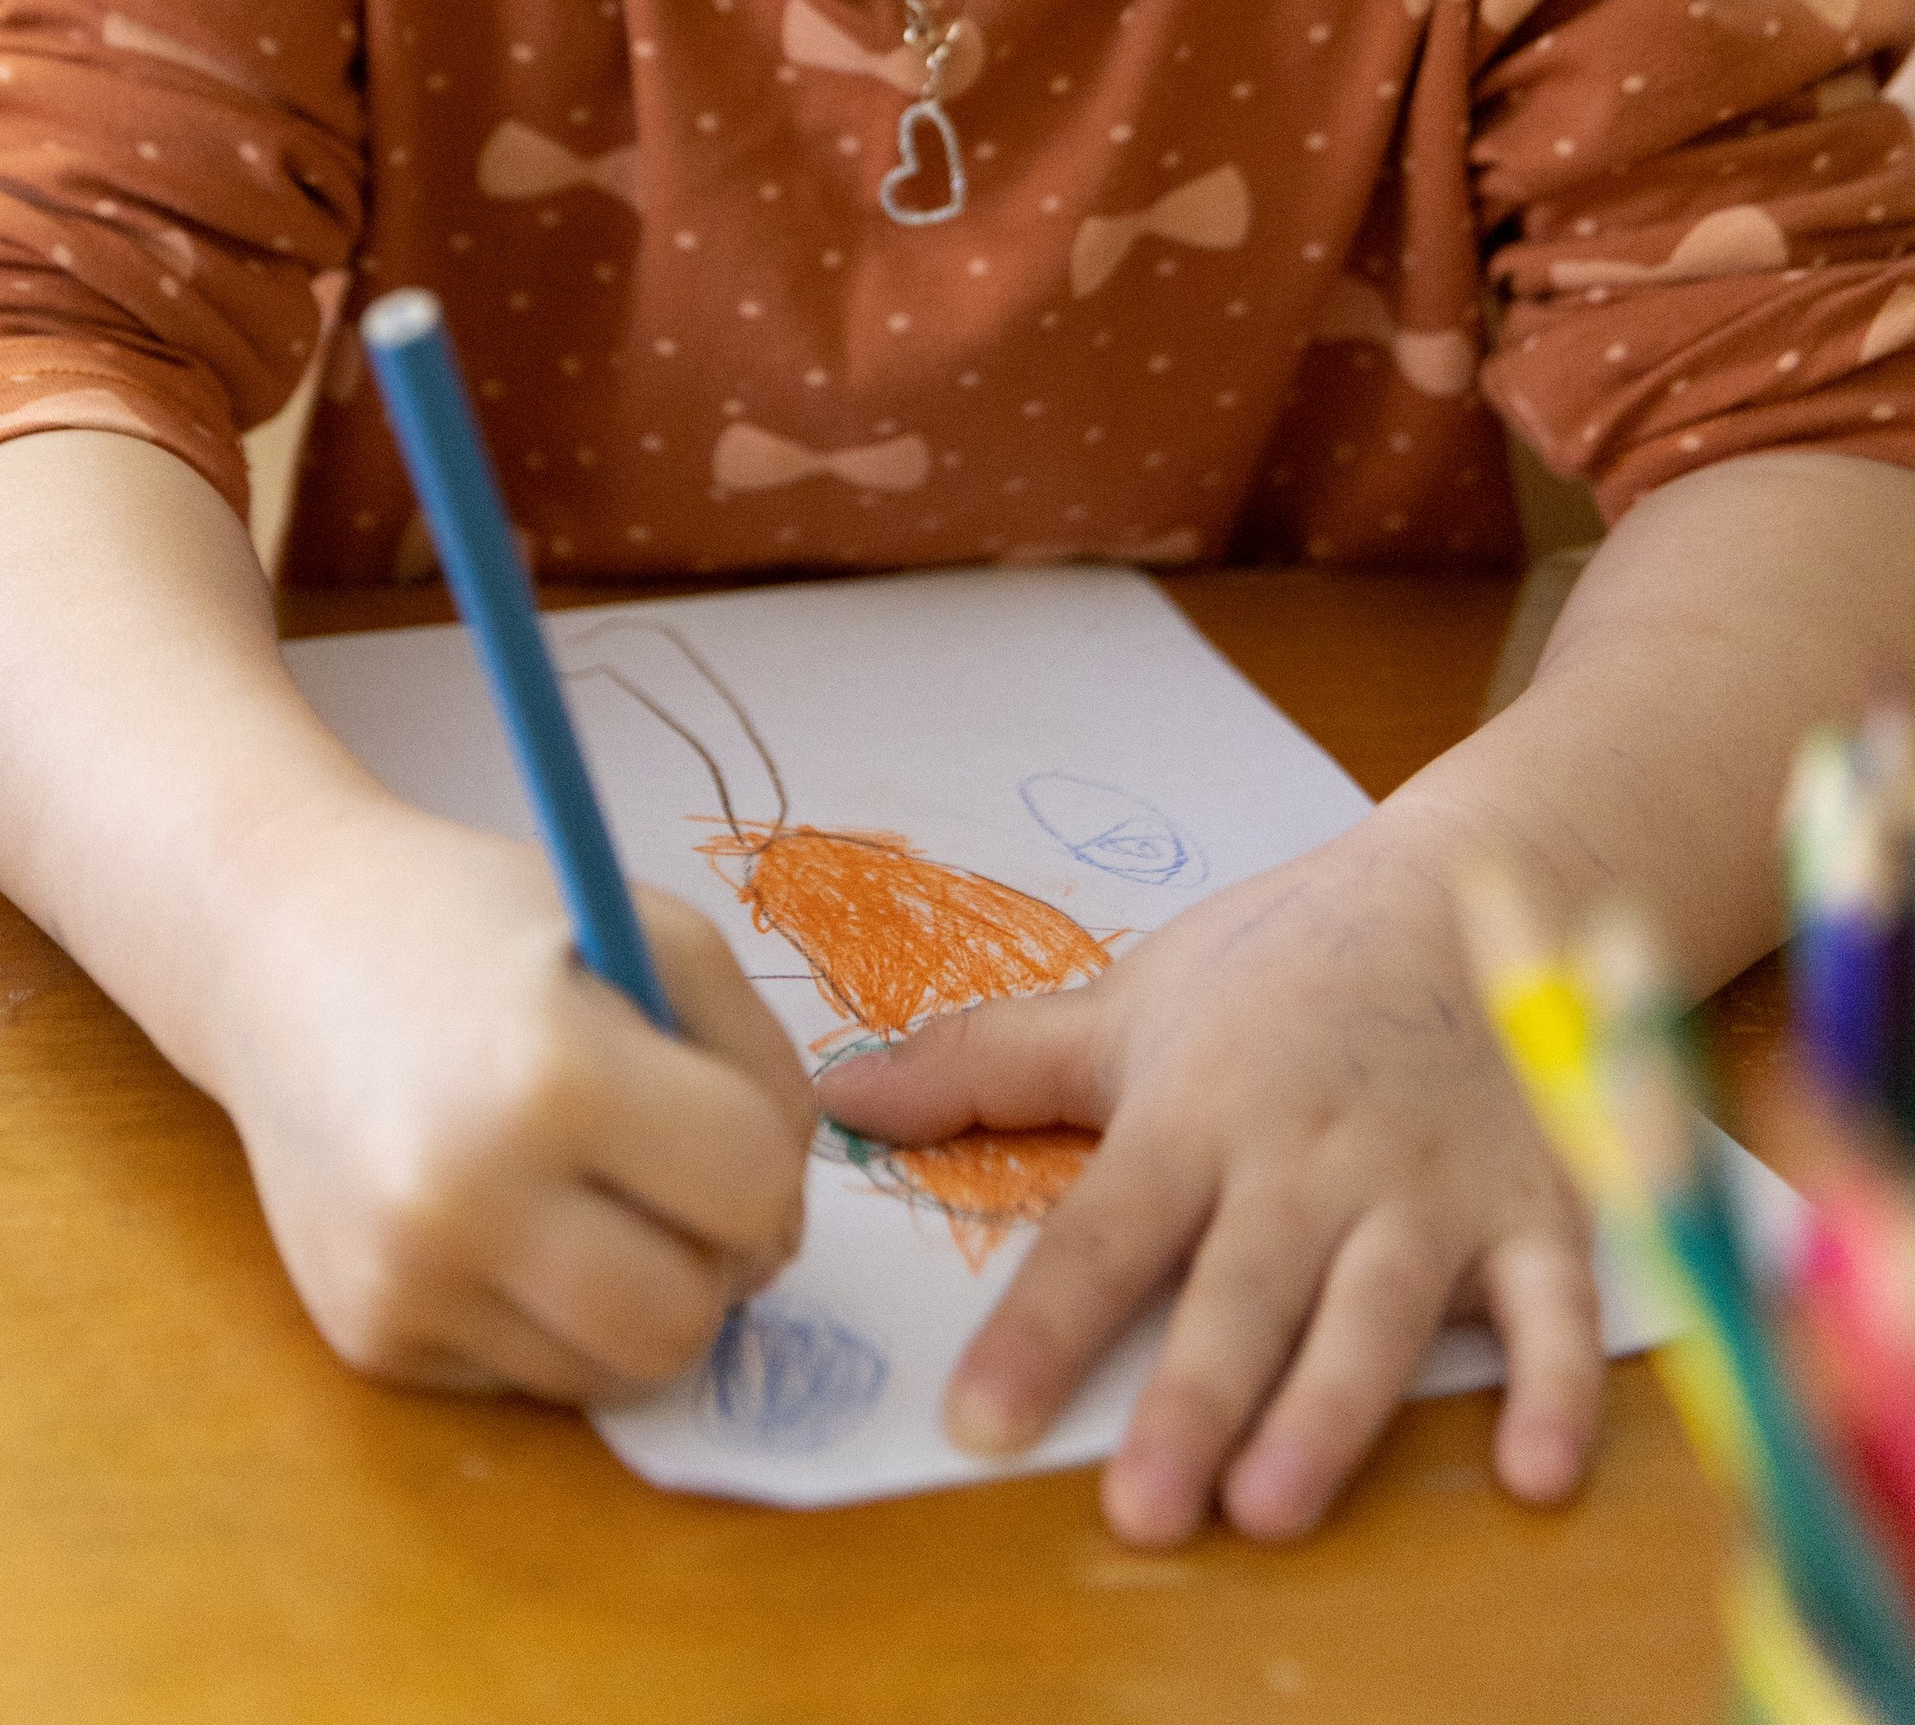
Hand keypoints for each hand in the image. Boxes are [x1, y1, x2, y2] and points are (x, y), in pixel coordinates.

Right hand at [197, 790, 814, 1402]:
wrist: (278, 946)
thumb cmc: (482, 925)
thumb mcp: (645, 929)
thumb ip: (756, 1062)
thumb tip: (782, 1223)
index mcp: (550, 1071)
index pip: (750, 1187)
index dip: (768, 1157)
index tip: (724, 1117)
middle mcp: (465, 1194)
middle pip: (684, 1321)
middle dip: (712, 1260)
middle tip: (676, 1187)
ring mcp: (405, 1278)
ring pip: (611, 1373)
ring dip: (634, 1298)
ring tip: (592, 1197)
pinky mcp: (368, 1333)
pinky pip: (525, 1374)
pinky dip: (544, 1312)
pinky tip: (498, 1213)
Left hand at [815, 816, 1601, 1541]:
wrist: (1468, 886)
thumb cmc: (1282, 959)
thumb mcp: (1132, 998)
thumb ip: (987, 1063)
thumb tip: (839, 1096)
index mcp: (1198, 1109)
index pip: (1103, 1233)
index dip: (1040, 1329)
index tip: (978, 1421)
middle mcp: (1309, 1156)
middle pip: (1241, 1289)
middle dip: (1193, 1399)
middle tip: (1143, 1507)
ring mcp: (1428, 1186)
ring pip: (1377, 1310)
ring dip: (1331, 1410)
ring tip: (1276, 1505)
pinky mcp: (1538, 1206)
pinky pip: (1555, 1303)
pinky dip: (1555, 1386)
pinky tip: (1539, 1477)